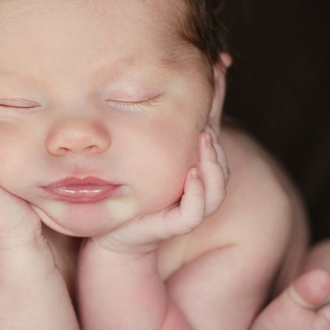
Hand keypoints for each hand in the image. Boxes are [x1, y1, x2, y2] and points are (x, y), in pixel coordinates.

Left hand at [91, 124, 228, 253]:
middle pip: (222, 174)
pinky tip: (192, 173)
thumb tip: (160, 99)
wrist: (108, 230)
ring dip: (213, 167)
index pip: (217, 160)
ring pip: (216, 194)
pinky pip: (194, 213)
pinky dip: (198, 193)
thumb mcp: (140, 159)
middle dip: (218, 151)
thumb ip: (156, 139)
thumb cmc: (124, 190)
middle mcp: (193, 197)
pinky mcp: (171, 227)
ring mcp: (184, 212)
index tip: (205, 116)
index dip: (216, 140)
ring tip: (205, 143)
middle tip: (206, 128)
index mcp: (192, 181)